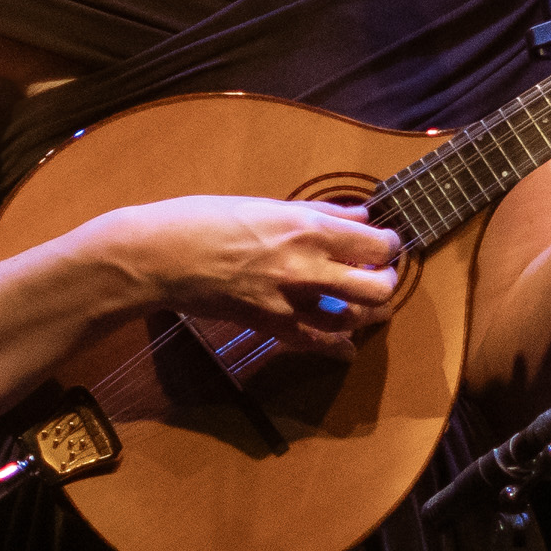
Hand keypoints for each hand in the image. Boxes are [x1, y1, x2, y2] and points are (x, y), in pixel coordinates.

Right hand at [112, 195, 402, 352]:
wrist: (161, 256)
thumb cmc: (205, 219)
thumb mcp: (266, 203)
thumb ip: (319, 213)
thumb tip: (359, 216)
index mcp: (306, 228)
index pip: (375, 244)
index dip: (389, 245)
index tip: (384, 244)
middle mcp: (306, 266)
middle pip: (376, 288)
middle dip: (387, 282)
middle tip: (380, 274)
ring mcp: (288, 301)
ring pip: (353, 319)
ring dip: (367, 313)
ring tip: (364, 303)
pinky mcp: (269, 325)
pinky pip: (316, 343)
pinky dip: (336, 347)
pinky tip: (345, 345)